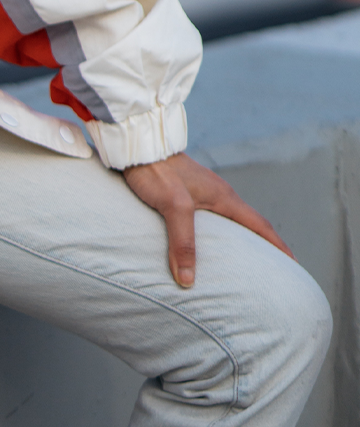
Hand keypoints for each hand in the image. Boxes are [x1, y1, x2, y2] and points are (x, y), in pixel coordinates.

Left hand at [123, 152, 292, 288]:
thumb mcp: (173, 206)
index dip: (278, 246)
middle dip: (261, 246)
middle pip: (246, 223)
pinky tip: (203, 244)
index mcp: (223, 196)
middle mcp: (216, 192)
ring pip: (225, 220)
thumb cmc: (156, 170)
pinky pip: (207, 216)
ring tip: (239, 263)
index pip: (260, 225)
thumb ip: (183, 242)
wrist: (134, 144)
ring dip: (236, 239)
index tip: (294, 265)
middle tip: (271, 271)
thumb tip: (189, 282)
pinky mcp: (183, 190)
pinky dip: (214, 233)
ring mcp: (200, 190)